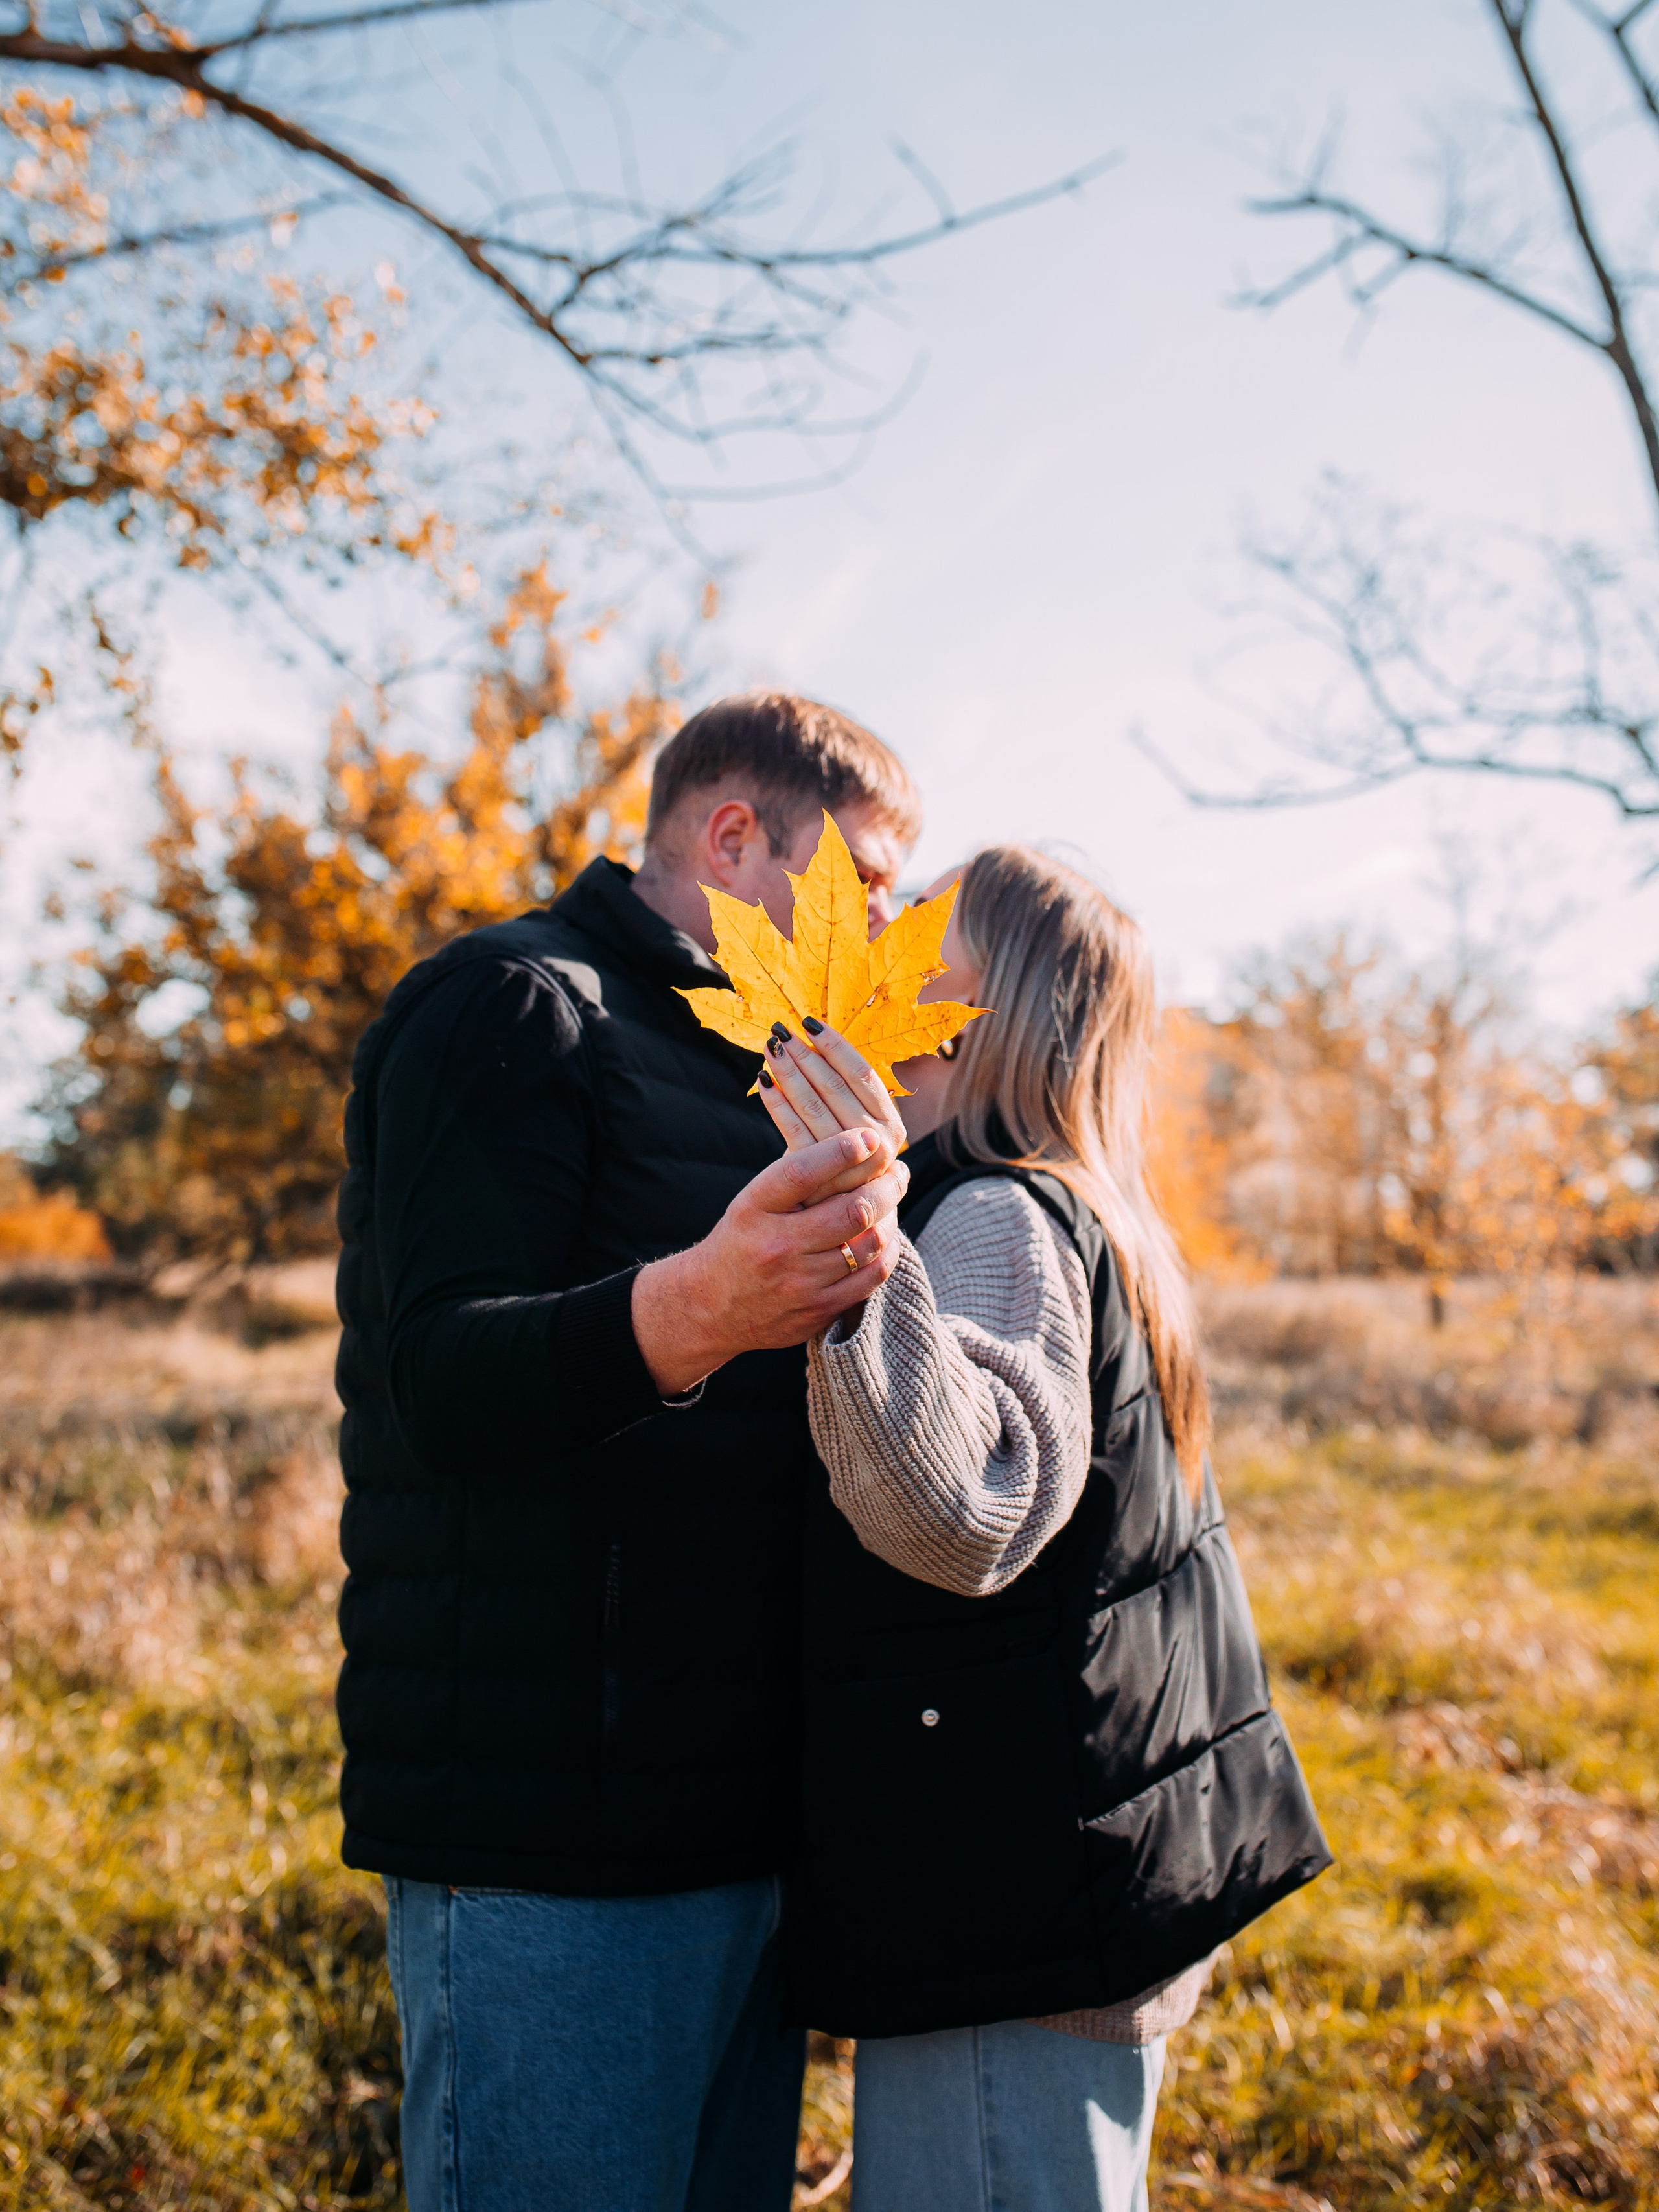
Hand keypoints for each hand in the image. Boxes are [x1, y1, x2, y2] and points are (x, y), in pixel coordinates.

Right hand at [631, 1125, 906, 1393]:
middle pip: (853, 1210)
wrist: (710, 1305)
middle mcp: (776, 1246)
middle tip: (898, 1170)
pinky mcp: (818, 1311)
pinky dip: (887, 1251)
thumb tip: (857, 1146)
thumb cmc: (743, 1239)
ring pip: (870, 1243)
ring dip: (892, 1216)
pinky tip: (886, 1235)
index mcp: (755, 1209)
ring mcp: (799, 1283)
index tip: (870, 1138)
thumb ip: (797, 1178)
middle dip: (887, 1186)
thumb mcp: (753, 1201)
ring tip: (893, 1200)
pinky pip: (872, 1277)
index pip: (801, 1172)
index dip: (841, 1151)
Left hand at [756, 1020, 908, 1160]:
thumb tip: (818, 1037)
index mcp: (891, 1122)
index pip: (862, 1074)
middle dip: (805, 1054)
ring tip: (770, 1048)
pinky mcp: (819, 1175)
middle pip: (834, 1086)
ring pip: (811, 1104)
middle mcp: (876, 1141)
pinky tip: (762, 1081)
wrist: (841, 1210)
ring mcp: (849, 1160)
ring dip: (788, 1072)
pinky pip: (792, 1128)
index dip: (835, 1045)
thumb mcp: (860, 1124)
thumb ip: (849, 1091)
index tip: (810, 1023)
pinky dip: (775, 1102)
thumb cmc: (847, 1155)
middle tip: (781, 1031)